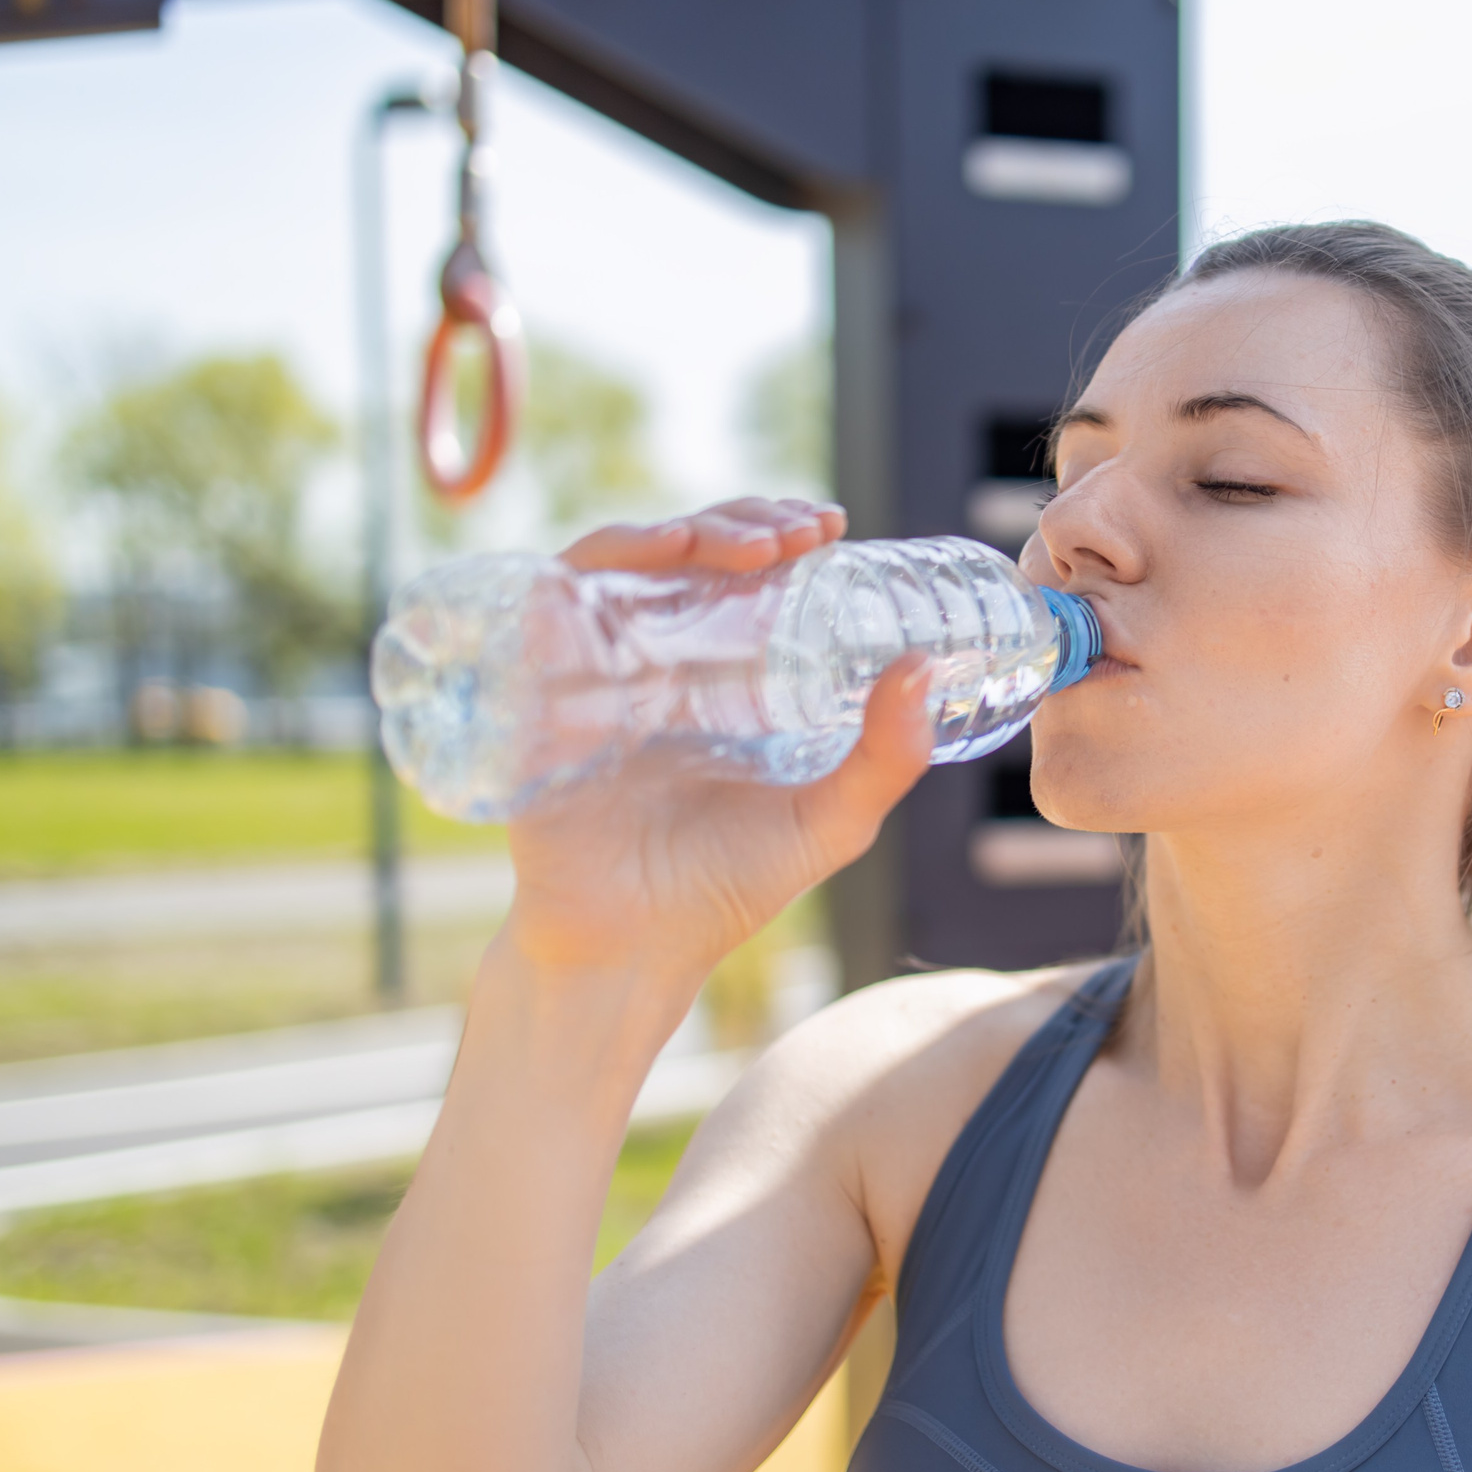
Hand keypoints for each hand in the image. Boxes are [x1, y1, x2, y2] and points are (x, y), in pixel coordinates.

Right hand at [500, 499, 933, 977]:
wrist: (634, 950)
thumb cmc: (723, 887)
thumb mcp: (828, 821)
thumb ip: (885, 759)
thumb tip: (929, 671)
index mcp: (714, 674)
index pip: (740, 572)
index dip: (779, 533)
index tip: (831, 528)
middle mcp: (651, 658)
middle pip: (689, 550)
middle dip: (747, 521)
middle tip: (804, 534)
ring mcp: (594, 668)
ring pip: (629, 557)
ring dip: (689, 528)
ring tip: (756, 546)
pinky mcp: (543, 685)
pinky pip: (557, 595)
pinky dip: (608, 559)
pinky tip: (665, 554)